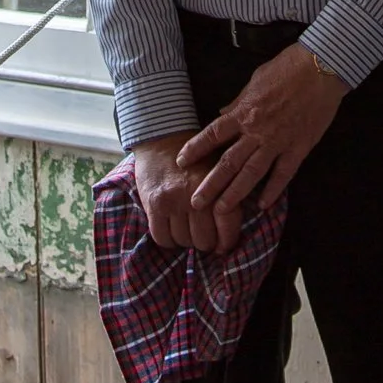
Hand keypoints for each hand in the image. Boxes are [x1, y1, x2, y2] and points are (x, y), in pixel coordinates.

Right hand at [133, 132, 234, 253]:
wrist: (163, 137)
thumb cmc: (196, 157)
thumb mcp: (219, 171)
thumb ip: (227, 196)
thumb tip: (229, 234)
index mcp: (218, 185)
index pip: (227, 226)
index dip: (226, 242)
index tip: (223, 246)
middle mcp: (196, 196)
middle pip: (204, 240)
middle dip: (206, 242)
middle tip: (204, 236)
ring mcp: (173, 201)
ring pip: (183, 241)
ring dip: (186, 240)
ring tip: (187, 230)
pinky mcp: (154, 204)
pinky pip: (163, 238)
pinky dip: (169, 240)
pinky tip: (172, 231)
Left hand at [176, 44, 347, 245]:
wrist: (320, 68)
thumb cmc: (287, 68)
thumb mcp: (255, 80)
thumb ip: (239, 101)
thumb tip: (222, 112)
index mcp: (244, 112)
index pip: (213, 134)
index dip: (196, 148)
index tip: (181, 161)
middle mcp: (257, 131)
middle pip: (228, 162)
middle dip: (210, 184)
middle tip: (195, 203)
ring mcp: (278, 141)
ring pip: (252, 173)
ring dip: (235, 194)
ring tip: (221, 211)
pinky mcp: (299, 148)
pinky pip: (284, 174)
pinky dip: (273, 191)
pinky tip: (263, 205)